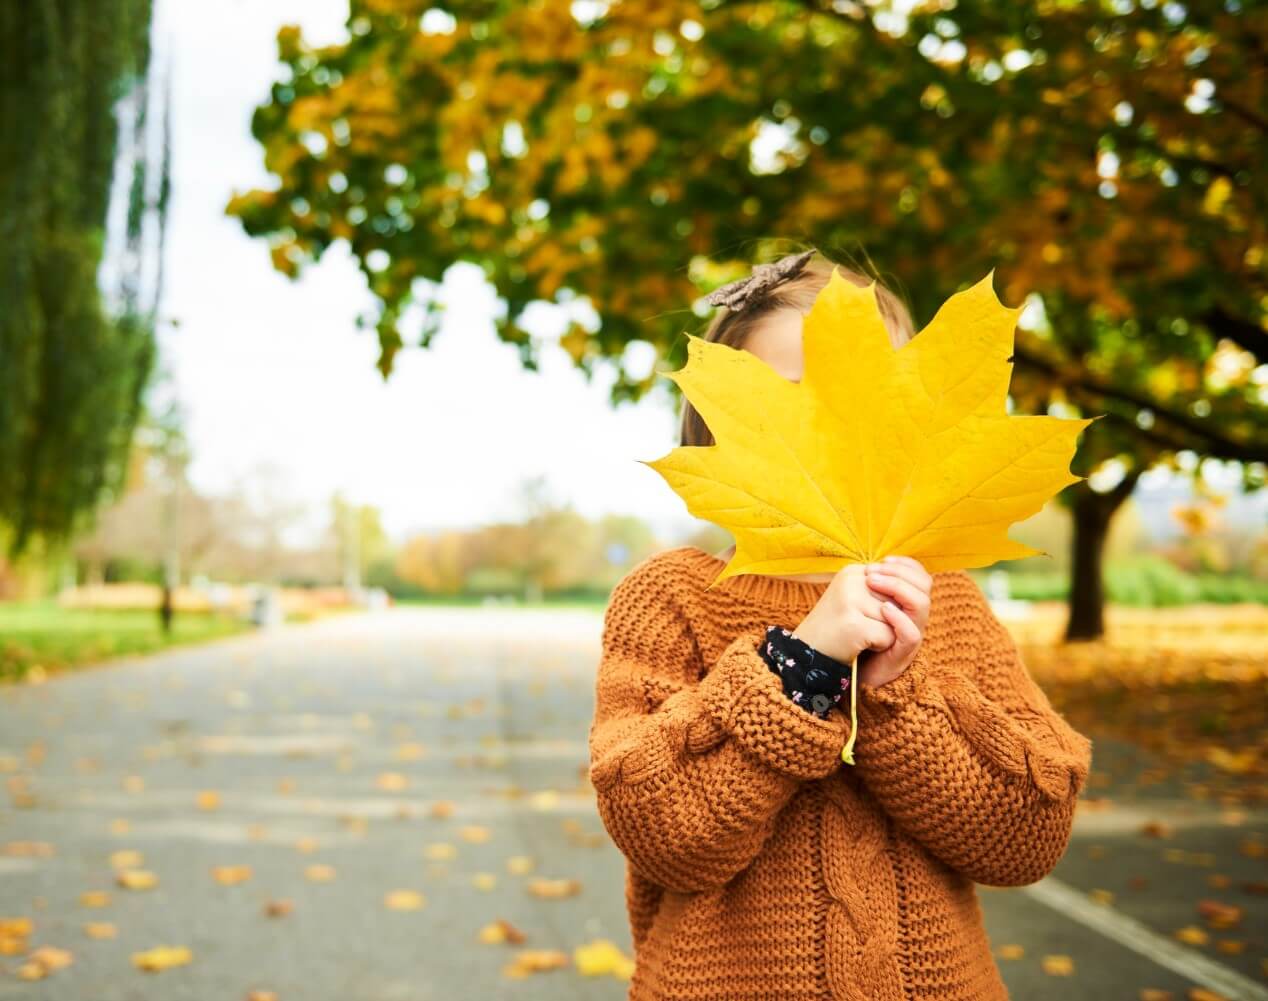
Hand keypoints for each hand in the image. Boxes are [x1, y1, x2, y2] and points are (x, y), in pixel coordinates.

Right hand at [791, 564, 895, 665]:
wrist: (805, 656)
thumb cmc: (837, 631)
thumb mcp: (858, 602)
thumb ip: (884, 591)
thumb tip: (914, 592)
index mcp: (854, 572)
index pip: (899, 580)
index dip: (894, 605)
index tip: (871, 616)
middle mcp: (851, 580)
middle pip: (898, 600)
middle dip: (890, 620)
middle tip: (862, 627)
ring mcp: (850, 600)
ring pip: (896, 618)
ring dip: (885, 633)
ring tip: (859, 636)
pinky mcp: (853, 623)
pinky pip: (889, 636)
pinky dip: (880, 646)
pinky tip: (859, 646)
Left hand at [859, 556, 931, 687]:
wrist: (849, 669)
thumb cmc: (855, 635)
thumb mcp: (863, 606)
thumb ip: (871, 589)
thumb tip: (867, 564)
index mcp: (906, 604)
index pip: (920, 575)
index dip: (905, 565)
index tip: (882, 560)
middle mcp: (913, 617)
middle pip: (924, 585)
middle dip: (898, 573)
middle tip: (871, 573)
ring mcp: (910, 635)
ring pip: (921, 604)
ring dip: (897, 588)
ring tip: (872, 583)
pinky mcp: (903, 654)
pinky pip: (912, 633)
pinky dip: (898, 618)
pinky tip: (882, 609)